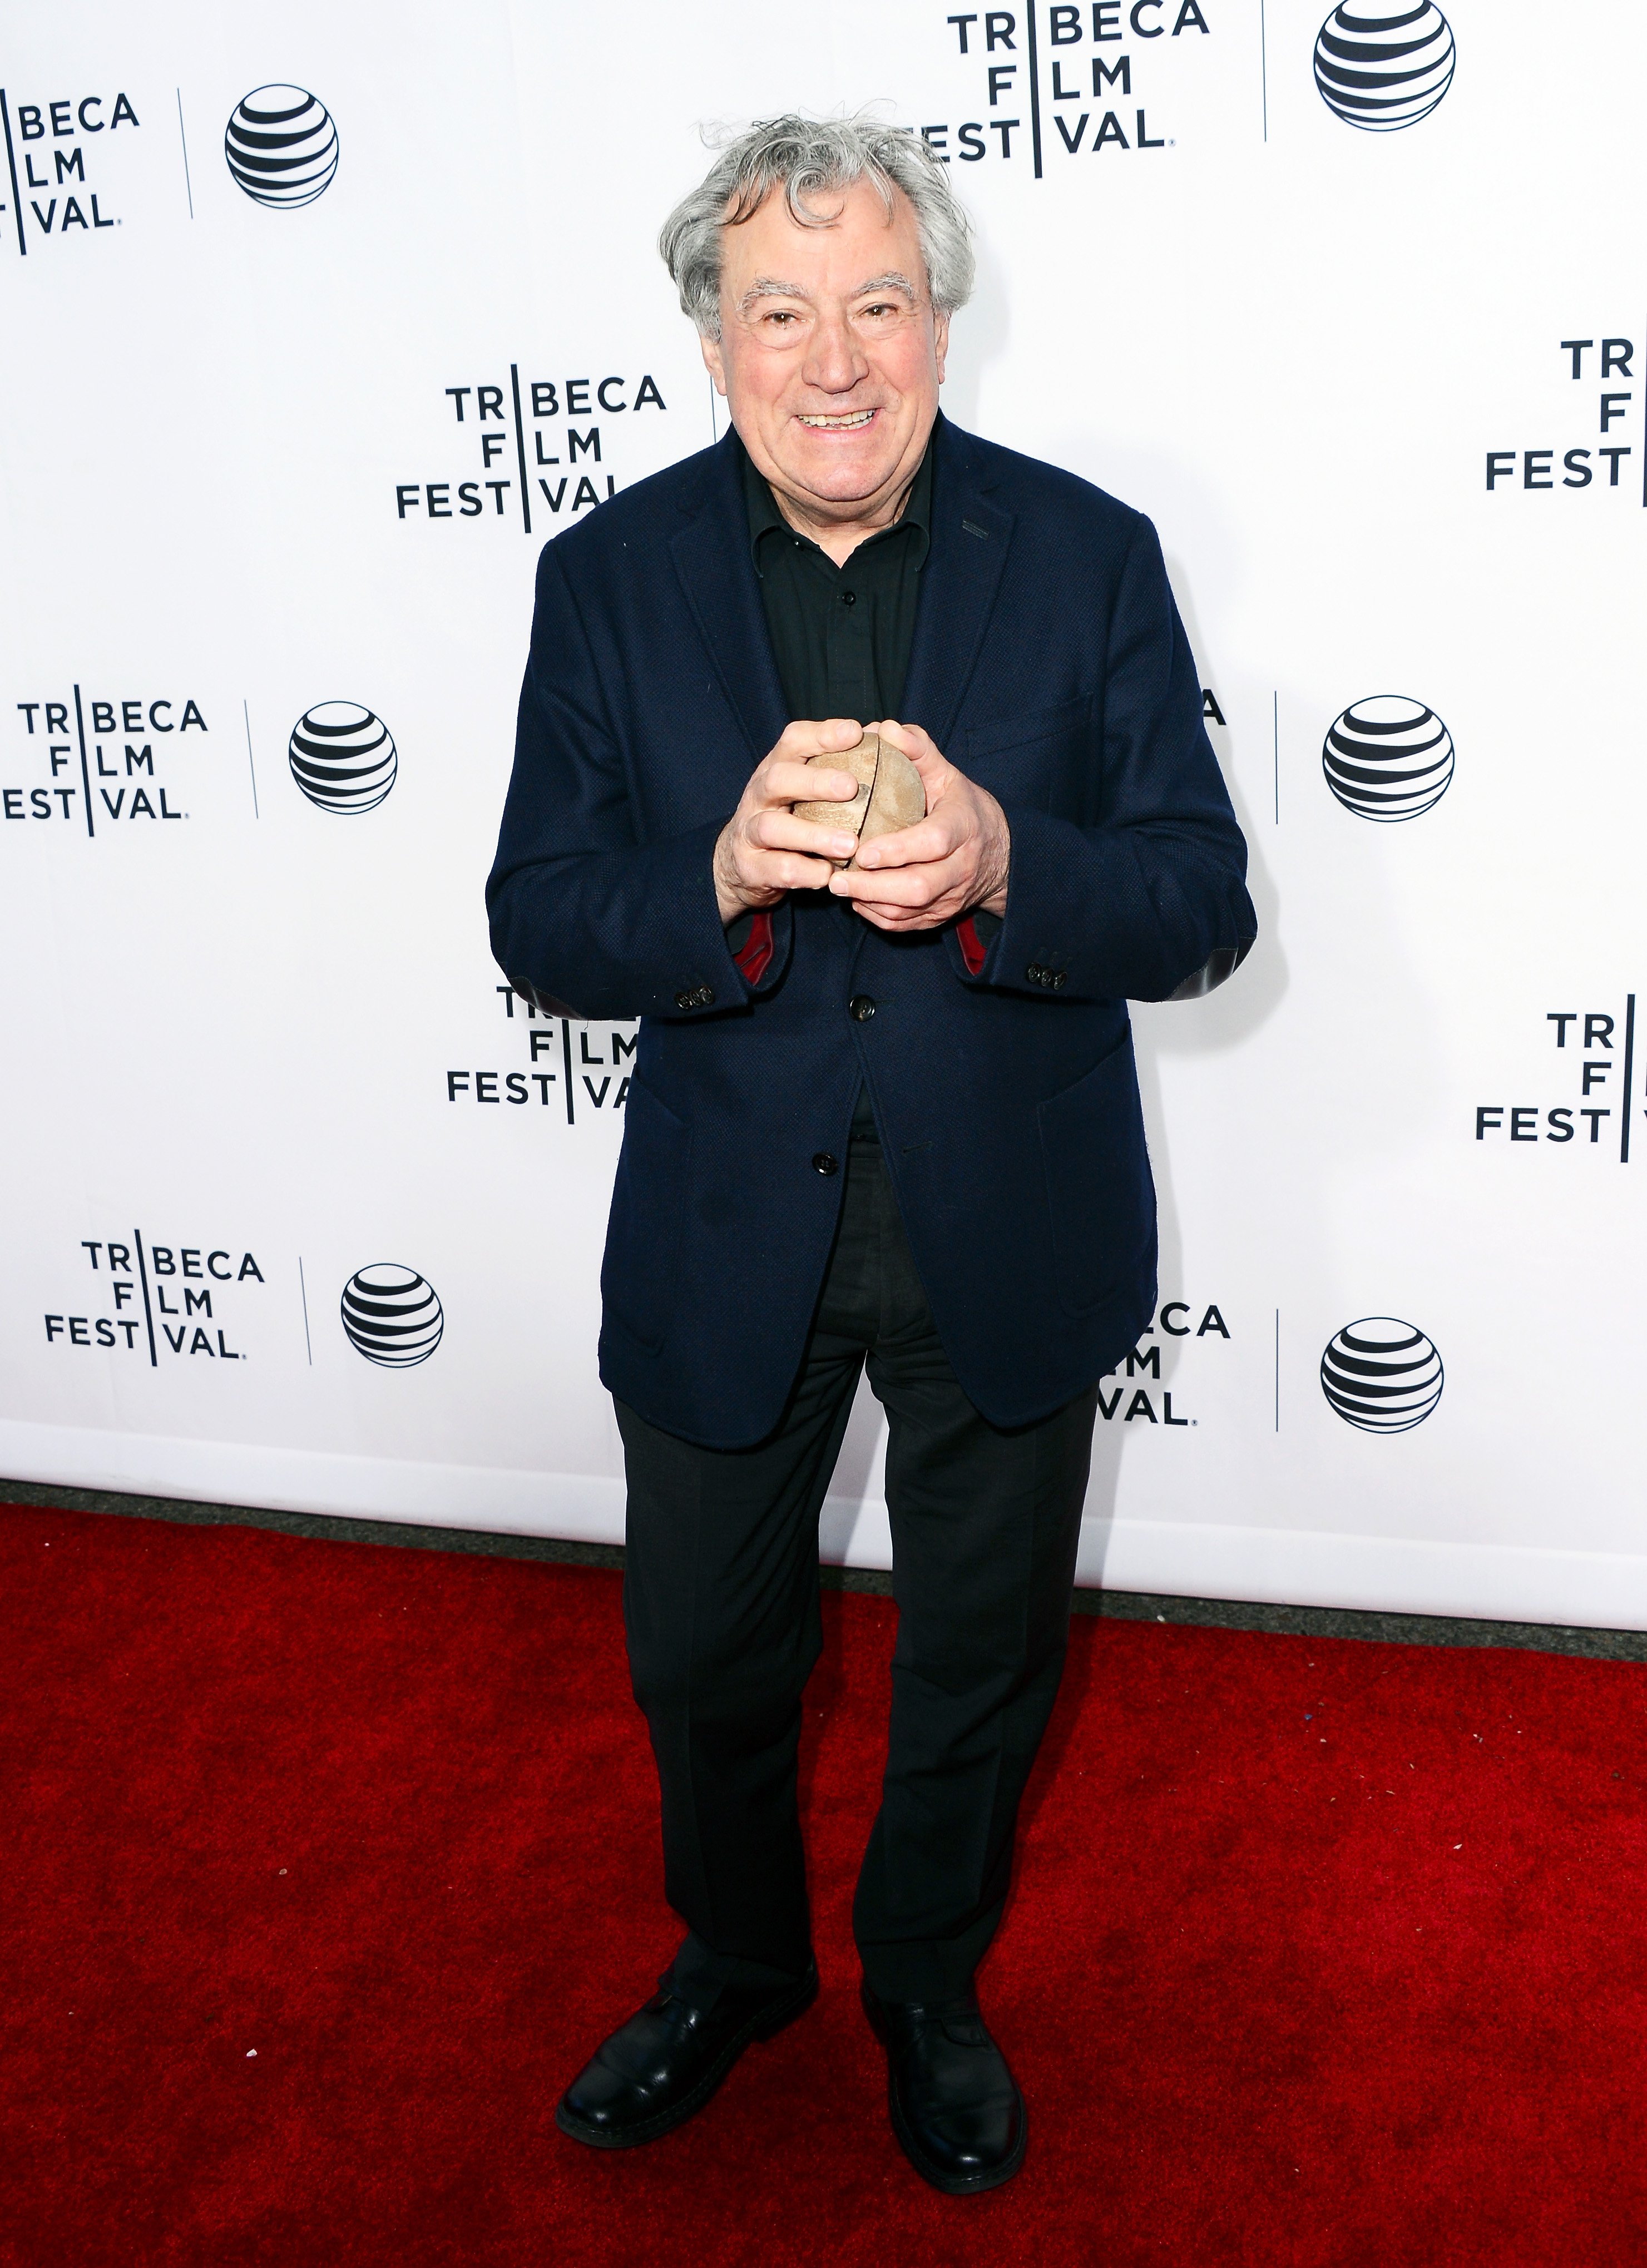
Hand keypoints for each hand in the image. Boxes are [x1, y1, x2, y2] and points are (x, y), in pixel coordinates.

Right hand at [713, 718, 865, 924]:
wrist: (742, 865)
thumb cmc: (790, 818)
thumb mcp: (807, 789)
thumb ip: (840, 765)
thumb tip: (883, 734)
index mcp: (778, 768)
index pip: (794, 741)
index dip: (822, 734)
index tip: (855, 733)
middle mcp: (759, 795)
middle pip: (779, 778)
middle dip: (815, 781)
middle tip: (851, 787)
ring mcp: (750, 831)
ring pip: (773, 827)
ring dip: (813, 835)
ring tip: (850, 844)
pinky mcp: (751, 867)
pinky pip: (777, 869)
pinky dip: (805, 872)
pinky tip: (829, 874)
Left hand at [828, 720, 1009, 932]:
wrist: (999, 854)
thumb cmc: (961, 807)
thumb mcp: (946, 774)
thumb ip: (918, 750)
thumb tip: (883, 728)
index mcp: (964, 827)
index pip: (933, 841)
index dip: (898, 849)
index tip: (863, 850)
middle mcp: (961, 867)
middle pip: (918, 886)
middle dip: (873, 885)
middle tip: (836, 877)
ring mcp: (951, 896)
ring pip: (909, 911)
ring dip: (869, 902)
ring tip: (838, 886)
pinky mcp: (940, 916)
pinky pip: (905, 925)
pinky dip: (876, 915)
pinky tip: (856, 898)